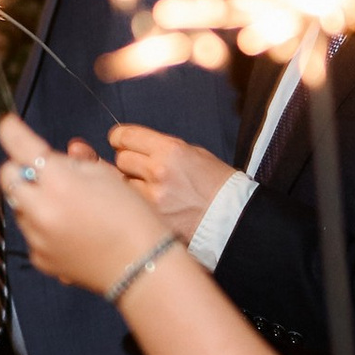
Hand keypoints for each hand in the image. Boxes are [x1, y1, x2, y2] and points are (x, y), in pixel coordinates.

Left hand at [0, 114, 163, 292]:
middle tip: (45, 173)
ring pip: (19, 205)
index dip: (11, 131)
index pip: (19, 147)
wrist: (143, 267)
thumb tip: (44, 157)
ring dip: (34, 199)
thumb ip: (70, 162)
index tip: (8, 124)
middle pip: (8, 177)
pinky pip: (31, 232)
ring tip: (68, 207)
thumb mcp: (105, 175)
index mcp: (59, 183)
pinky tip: (71, 230)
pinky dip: (43, 226)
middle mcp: (41, 211)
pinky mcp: (40, 258)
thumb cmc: (131, 215)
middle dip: (21, 169)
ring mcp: (37, 237)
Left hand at [109, 123, 239, 239]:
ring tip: (149, 190)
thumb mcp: (195, 154)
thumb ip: (163, 149)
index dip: (119, 138)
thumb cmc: (218, 185)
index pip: (125, 136)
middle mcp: (158, 172)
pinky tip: (148, 205)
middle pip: (120, 159)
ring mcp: (153, 198)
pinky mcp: (151, 218)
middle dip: (127, 162)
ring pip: (122, 184)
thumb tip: (138, 148)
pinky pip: (132, 205)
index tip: (119, 141)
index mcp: (171, 150)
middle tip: (139, 169)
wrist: (235, 218)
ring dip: (130, 185)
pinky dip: (135, 204)